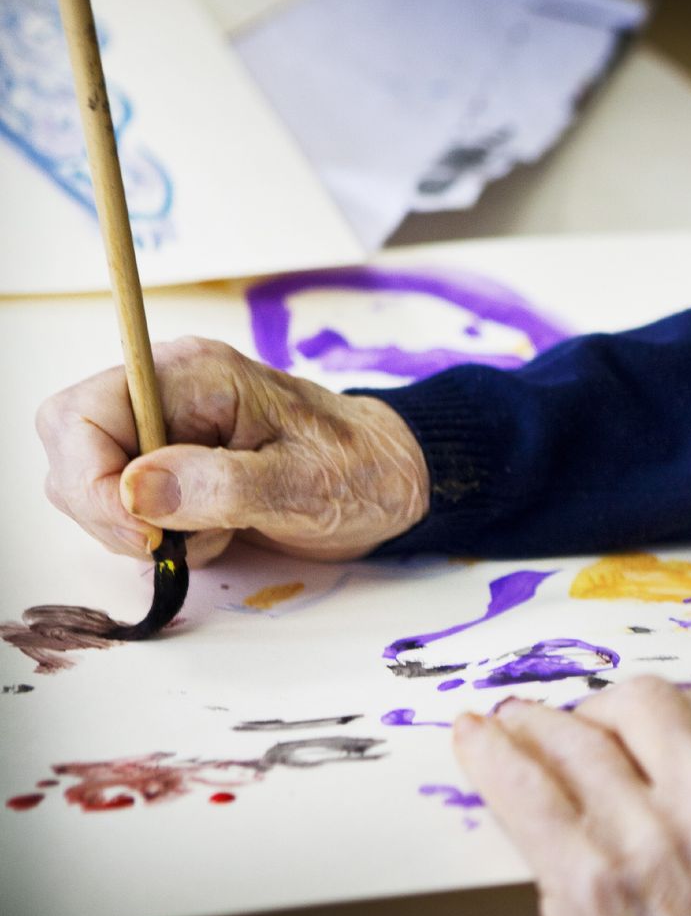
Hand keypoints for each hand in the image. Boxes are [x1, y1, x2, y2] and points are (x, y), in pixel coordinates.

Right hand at [36, 336, 428, 565]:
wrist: (395, 479)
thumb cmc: (362, 471)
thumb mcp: (305, 483)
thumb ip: (221, 486)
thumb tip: (134, 491)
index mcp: (192, 374)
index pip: (79, 414)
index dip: (90, 481)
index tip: (144, 532)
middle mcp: (166, 392)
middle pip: (71, 450)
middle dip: (110, 511)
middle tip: (178, 541)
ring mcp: (166, 428)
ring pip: (92, 486)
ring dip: (138, 528)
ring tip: (215, 531)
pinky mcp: (173, 465)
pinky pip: (125, 507)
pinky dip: (157, 535)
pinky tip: (214, 532)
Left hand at [453, 680, 690, 915]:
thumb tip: (680, 761)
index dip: (666, 709)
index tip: (638, 721)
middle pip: (645, 702)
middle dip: (603, 710)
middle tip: (581, 728)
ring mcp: (650, 839)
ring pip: (577, 738)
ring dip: (537, 725)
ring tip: (516, 727)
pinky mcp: (586, 879)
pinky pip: (525, 789)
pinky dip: (491, 757)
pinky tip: (477, 742)